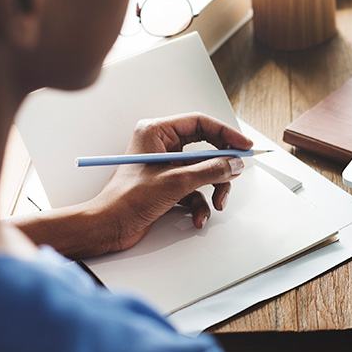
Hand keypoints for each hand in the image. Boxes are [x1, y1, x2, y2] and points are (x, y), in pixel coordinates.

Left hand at [9, 113, 252, 259]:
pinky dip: (199, 205)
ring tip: (216, 205)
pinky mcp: (166, 186)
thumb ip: (209, 170)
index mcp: (156, 132)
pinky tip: (197, 218)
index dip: (226, 134)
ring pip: (202, 172)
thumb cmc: (127, 199)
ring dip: (212, 190)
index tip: (244, 146)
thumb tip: (234, 164)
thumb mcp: (176, 182)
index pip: (200, 123)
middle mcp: (161, 146)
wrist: (108, 227)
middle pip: (204, 149)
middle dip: (220, 169)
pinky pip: (193, 190)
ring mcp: (164, 167)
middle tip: (234, 176)